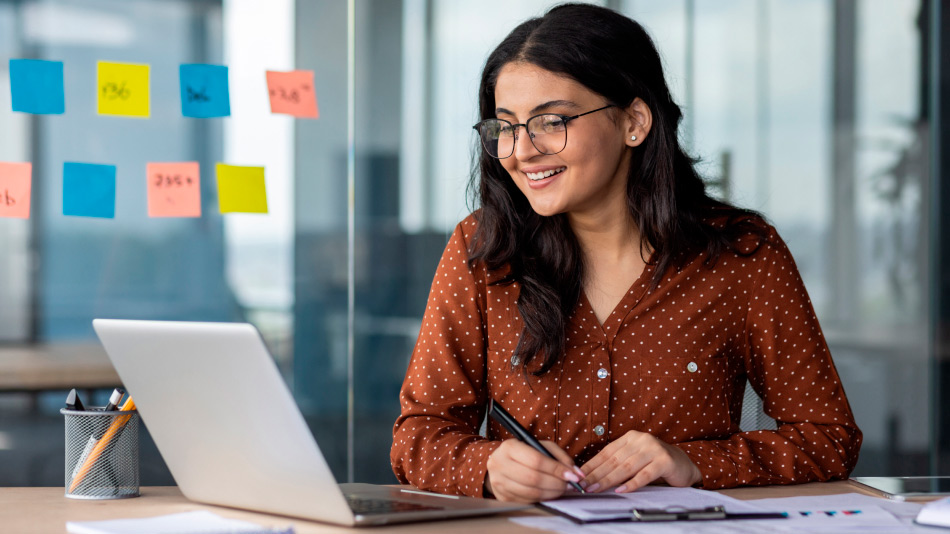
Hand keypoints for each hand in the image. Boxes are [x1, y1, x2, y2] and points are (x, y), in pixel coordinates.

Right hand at [485, 439, 584, 502]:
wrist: (500, 463)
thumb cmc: (524, 453)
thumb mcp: (540, 446)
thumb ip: (559, 456)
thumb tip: (576, 473)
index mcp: (509, 447)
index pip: (536, 460)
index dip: (556, 469)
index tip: (572, 475)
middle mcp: (499, 464)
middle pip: (533, 478)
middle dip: (556, 483)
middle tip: (568, 484)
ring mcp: (499, 482)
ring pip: (531, 492)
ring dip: (551, 493)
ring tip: (561, 489)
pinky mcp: (502, 496)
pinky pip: (527, 500)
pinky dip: (542, 498)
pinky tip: (549, 493)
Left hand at [579, 430, 700, 492]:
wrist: (684, 465)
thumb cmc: (654, 464)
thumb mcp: (634, 459)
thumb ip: (617, 463)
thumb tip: (591, 476)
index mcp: (630, 437)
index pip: (606, 452)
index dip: (591, 465)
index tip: (578, 476)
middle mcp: (641, 440)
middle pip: (614, 460)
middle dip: (596, 474)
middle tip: (583, 486)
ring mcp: (654, 449)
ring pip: (626, 467)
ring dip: (609, 480)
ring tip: (596, 489)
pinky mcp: (665, 461)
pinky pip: (645, 474)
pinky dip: (632, 483)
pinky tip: (621, 490)